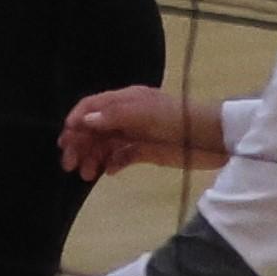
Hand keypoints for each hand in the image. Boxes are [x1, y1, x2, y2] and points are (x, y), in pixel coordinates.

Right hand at [59, 86, 220, 180]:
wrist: (211, 138)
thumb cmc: (177, 120)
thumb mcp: (145, 114)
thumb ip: (114, 115)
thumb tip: (85, 120)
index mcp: (126, 100)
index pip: (92, 106)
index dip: (76, 120)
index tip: (65, 140)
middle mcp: (127, 116)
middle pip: (94, 128)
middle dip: (79, 144)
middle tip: (69, 165)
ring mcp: (136, 134)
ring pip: (105, 145)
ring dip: (93, 157)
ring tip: (87, 175)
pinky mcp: (145, 151)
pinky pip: (121, 157)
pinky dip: (112, 164)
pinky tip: (108, 173)